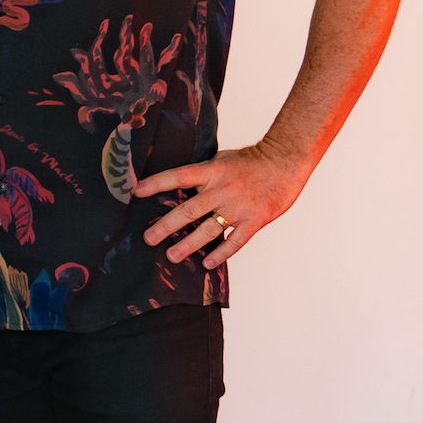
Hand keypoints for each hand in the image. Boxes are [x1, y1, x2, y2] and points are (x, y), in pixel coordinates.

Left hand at [131, 141, 311, 269]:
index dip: (156, 184)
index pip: (178, 176)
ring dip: (188, 244)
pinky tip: (207, 263)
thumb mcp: (223, 159)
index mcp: (212, 171)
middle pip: (189, 210)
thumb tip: (178, 183)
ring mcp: (239, 206)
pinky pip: (235, 241)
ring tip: (171, 255)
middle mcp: (222, 189)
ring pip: (209, 230)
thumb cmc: (252, 160)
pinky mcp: (255, 220)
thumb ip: (203, 173)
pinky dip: (221, 253)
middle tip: (148, 238)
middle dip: (166, 226)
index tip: (136, 192)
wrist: (286, 160)